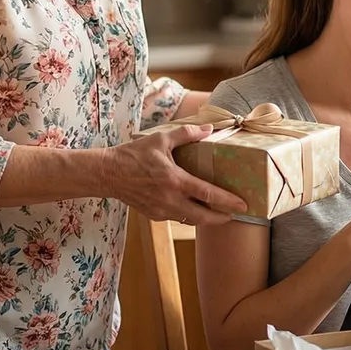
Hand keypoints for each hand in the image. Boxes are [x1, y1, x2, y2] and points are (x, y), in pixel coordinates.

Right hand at [104, 124, 247, 225]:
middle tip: (236, 214)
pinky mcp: (153, 215)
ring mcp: (161, 210)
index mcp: (174, 181)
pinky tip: (194, 208)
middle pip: (203, 217)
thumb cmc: (133, 155)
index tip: (243, 204)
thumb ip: (186, 134)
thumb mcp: (160, 139)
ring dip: (206, 219)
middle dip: (221, 218)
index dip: (227, 201)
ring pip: (190, 221)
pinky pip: (176, 218)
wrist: (107, 174)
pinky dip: (188, 215)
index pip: (207, 195)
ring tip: (219, 213)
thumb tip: (208, 129)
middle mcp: (169, 200)